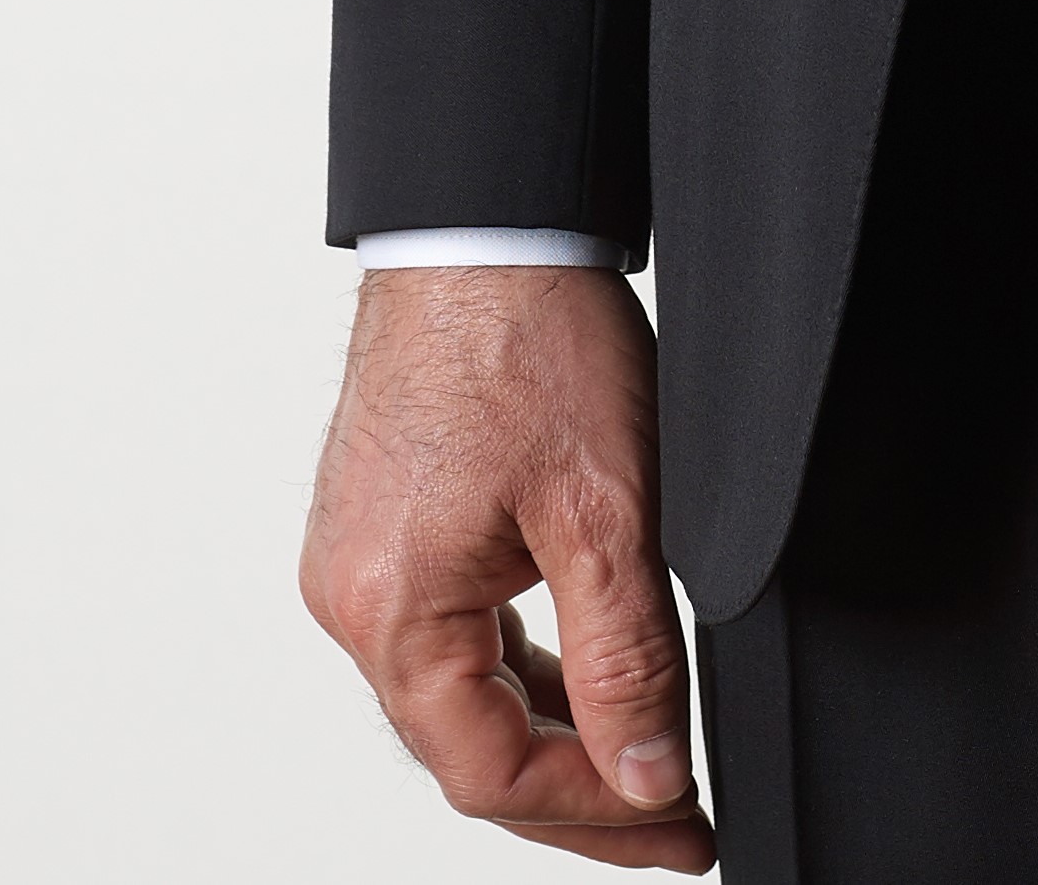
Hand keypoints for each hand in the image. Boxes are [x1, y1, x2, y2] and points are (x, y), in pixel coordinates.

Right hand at [302, 266, 712, 864]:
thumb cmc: (525, 329)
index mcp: (391, 609)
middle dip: (580, 791)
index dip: (598, 815)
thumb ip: (629, 657)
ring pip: (461, 693)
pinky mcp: (383, 521)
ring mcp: (360, 558)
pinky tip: (584, 673)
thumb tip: (650, 776)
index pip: (494, 773)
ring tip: (647, 762)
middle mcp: (353, 596)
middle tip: (676, 819)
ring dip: (553, 731)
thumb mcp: (606, 507)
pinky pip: (451, 632)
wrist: (482, 214)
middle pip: (469, 748)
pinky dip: (520, 666)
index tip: (684, 827)